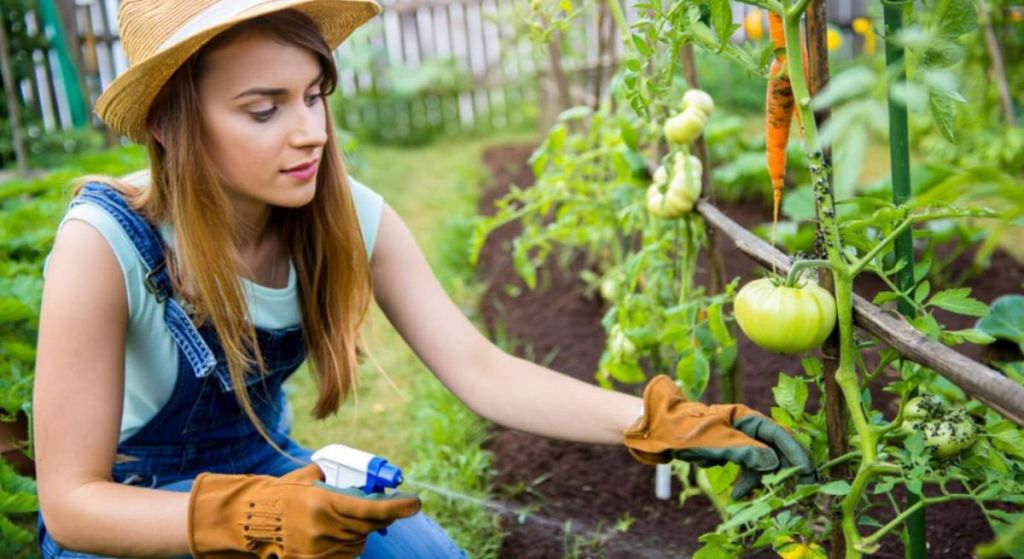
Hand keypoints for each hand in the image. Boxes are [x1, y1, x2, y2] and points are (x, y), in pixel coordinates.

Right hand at [188, 463, 420, 557]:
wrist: (251, 521)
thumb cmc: (281, 494)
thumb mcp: (308, 478)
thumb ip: (334, 479)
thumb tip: (363, 479)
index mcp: (325, 504)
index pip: (372, 509)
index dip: (398, 508)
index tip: (416, 503)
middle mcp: (325, 528)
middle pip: (369, 526)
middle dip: (383, 516)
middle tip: (389, 507)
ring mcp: (319, 549)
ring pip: (359, 541)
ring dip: (362, 530)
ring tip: (347, 518)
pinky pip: (345, 554)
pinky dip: (349, 543)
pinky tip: (340, 533)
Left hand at [623, 375, 814, 498]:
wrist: (657, 432)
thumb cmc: (685, 430)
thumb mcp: (717, 441)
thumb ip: (747, 452)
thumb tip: (774, 464)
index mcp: (746, 417)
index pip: (779, 435)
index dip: (796, 453)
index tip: (808, 472)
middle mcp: (746, 427)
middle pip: (775, 449)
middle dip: (785, 470)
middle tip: (800, 490)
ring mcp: (738, 440)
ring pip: (761, 462)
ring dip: (760, 480)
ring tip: (748, 494)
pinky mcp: (729, 453)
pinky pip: (747, 469)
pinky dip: (747, 482)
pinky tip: (739, 493)